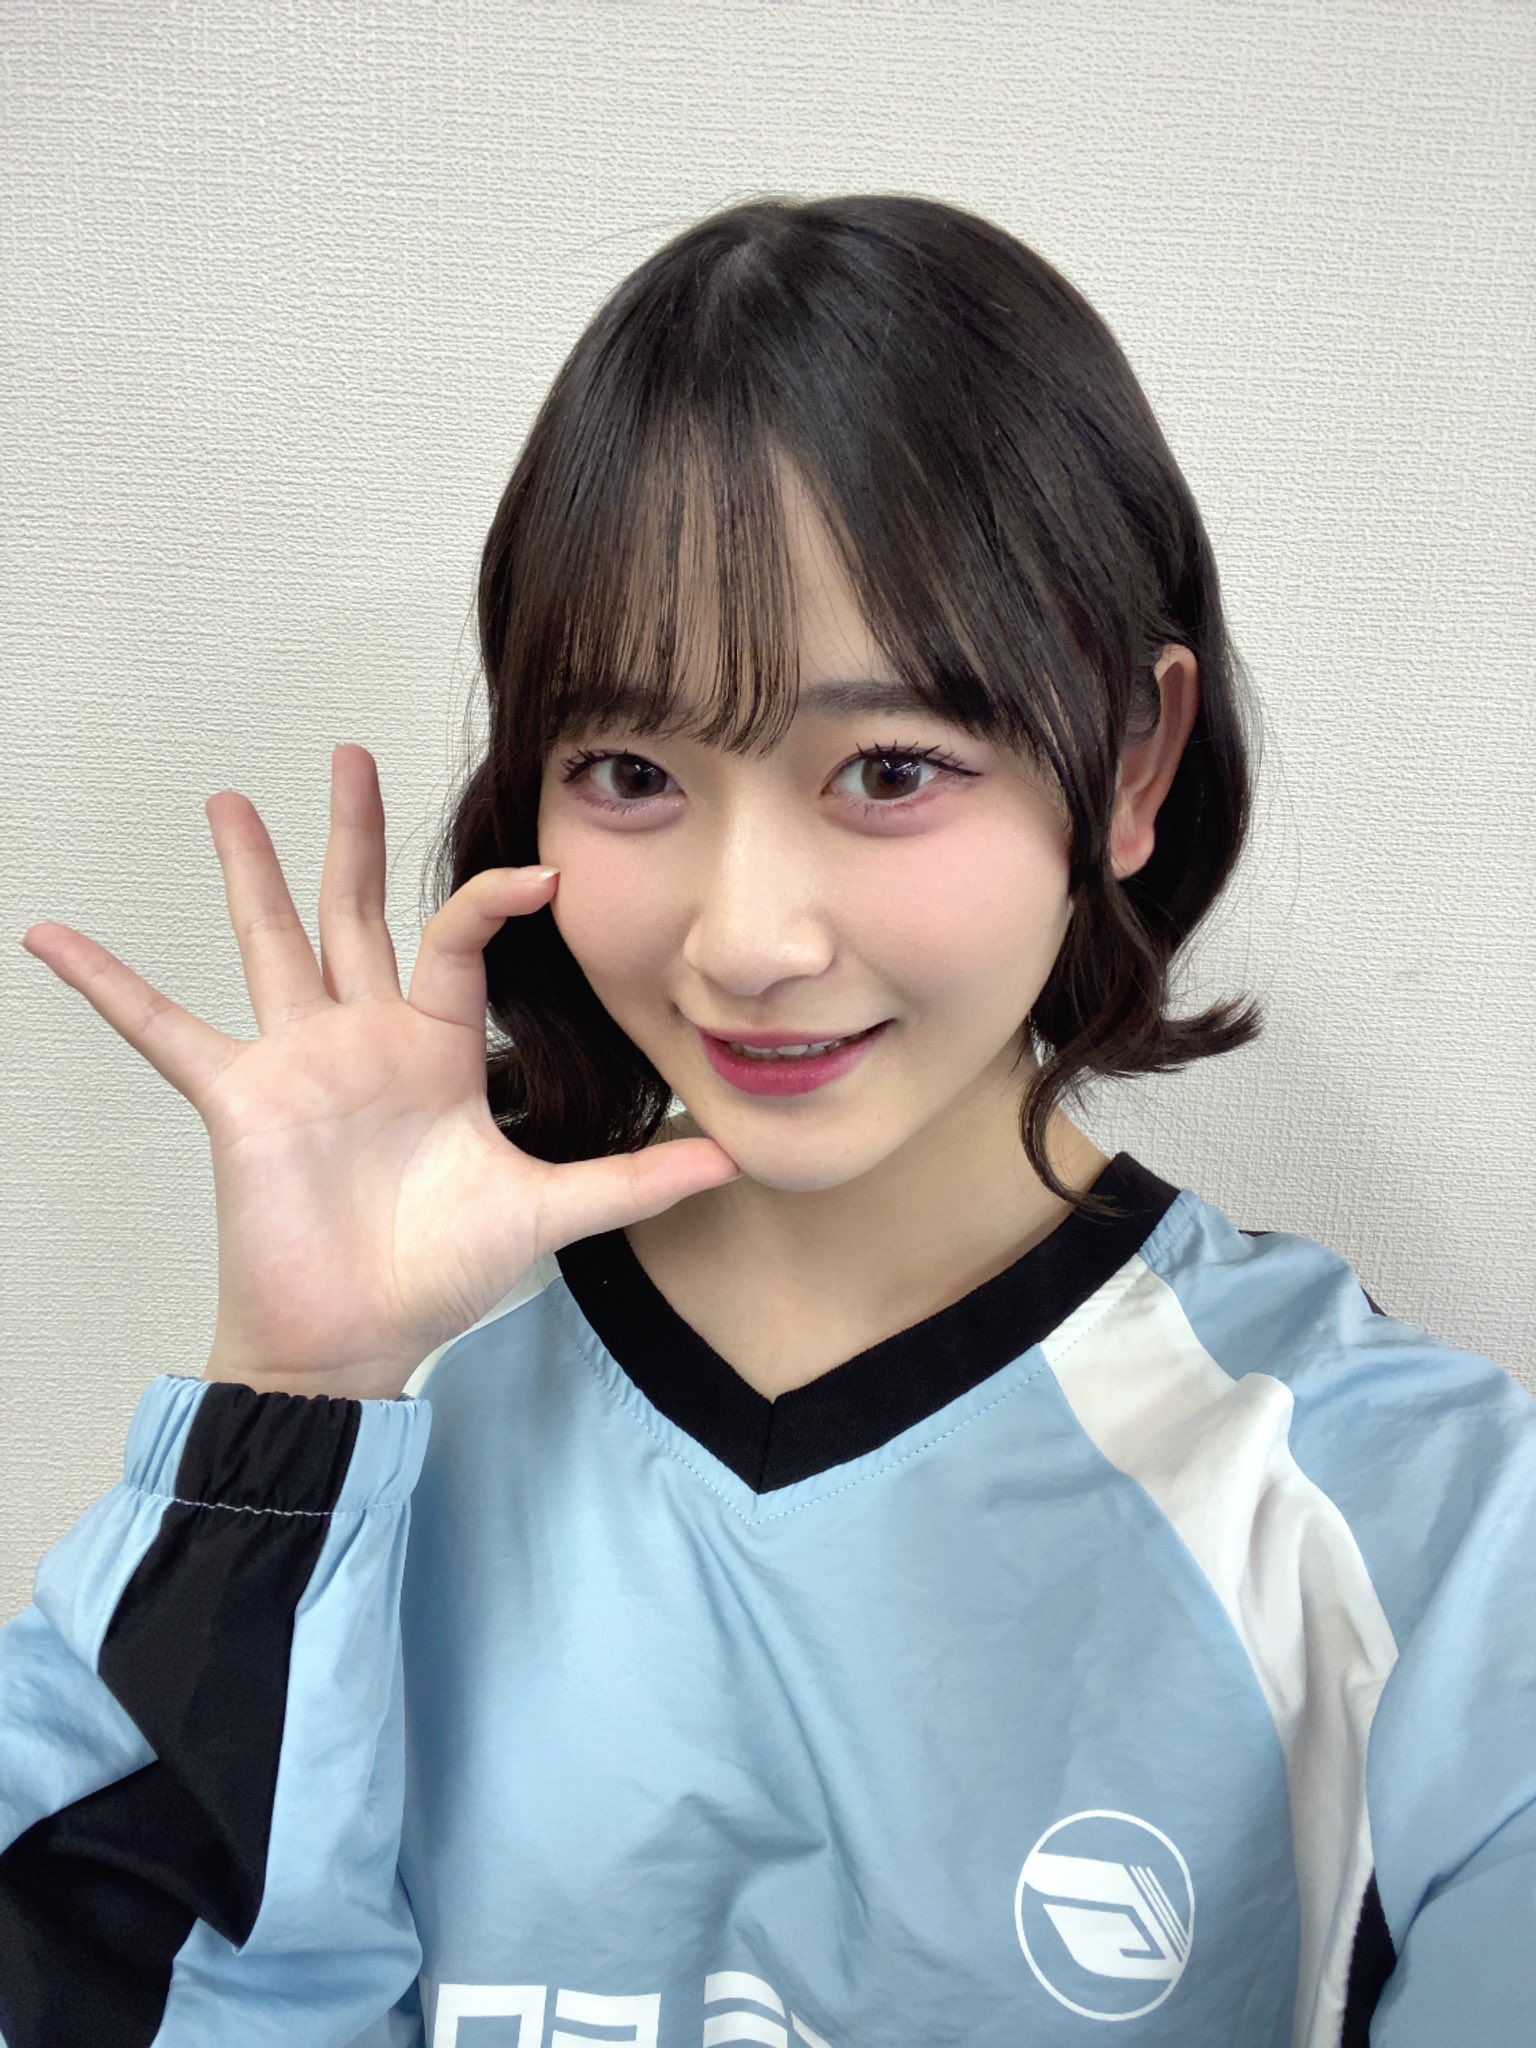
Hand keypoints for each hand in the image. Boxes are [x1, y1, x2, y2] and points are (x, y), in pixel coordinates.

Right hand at [20, 744, 740, 1398]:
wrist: (357, 1339)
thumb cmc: (440, 1275)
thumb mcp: (548, 1211)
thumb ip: (632, 1178)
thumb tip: (732, 1160)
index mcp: (438, 1046)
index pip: (459, 940)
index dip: (494, 899)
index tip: (539, 872)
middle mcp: (365, 1036)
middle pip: (358, 908)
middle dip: (354, 833)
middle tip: (349, 750)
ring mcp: (295, 1058)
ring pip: (271, 940)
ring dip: (248, 871)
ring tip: (228, 797)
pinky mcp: (235, 1095)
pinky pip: (160, 1028)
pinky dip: (108, 983)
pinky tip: (52, 935)